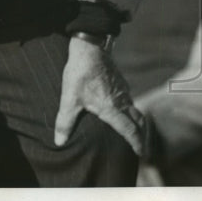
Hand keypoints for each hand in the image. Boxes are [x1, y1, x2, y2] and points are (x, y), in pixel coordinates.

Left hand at [54, 36, 143, 155]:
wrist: (90, 47)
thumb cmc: (81, 73)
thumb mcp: (69, 99)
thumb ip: (65, 122)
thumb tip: (59, 141)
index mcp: (111, 108)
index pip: (129, 129)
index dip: (136, 142)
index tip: (141, 153)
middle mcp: (121, 100)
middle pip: (137, 120)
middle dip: (141, 135)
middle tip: (142, 147)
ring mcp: (123, 90)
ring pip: (134, 109)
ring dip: (136, 122)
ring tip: (132, 132)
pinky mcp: (120, 82)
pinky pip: (129, 100)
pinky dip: (130, 111)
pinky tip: (121, 111)